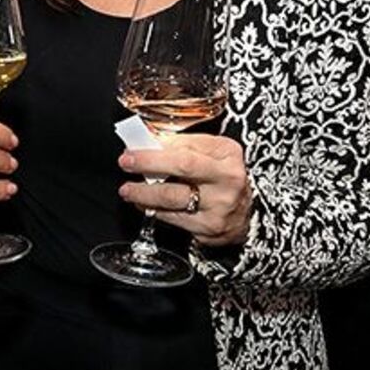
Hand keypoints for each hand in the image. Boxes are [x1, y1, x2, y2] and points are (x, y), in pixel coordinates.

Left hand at [118, 134, 252, 246]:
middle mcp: (228, 178)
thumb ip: (184, 146)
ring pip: (172, 197)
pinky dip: (154, 210)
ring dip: (144, 192)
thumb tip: (149, 142)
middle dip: (149, 162)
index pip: (189, 145)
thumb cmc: (221, 179)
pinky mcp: (209, 227)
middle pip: (183, 166)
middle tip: (126, 161)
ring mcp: (219, 205)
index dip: (159, 146)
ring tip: (128, 189)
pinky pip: (173, 217)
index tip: (136, 145)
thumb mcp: (212, 155)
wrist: (243, 215)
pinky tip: (144, 204)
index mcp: (228, 154)